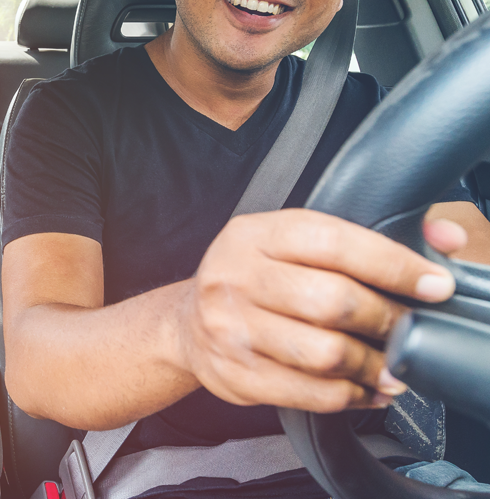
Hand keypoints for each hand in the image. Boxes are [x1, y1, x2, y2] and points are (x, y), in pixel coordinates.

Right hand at [178, 209, 460, 411]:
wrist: (187, 320)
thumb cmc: (251, 275)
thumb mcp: (289, 240)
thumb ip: (363, 237)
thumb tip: (443, 238)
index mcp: (254, 234)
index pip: (333, 242)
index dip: (391, 264)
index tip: (431, 284)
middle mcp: (236, 276)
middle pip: (331, 301)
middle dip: (386, 320)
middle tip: (408, 328)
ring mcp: (230, 328)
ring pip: (324, 354)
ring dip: (373, 364)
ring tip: (392, 365)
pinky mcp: (236, 373)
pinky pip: (310, 393)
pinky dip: (351, 396)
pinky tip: (365, 388)